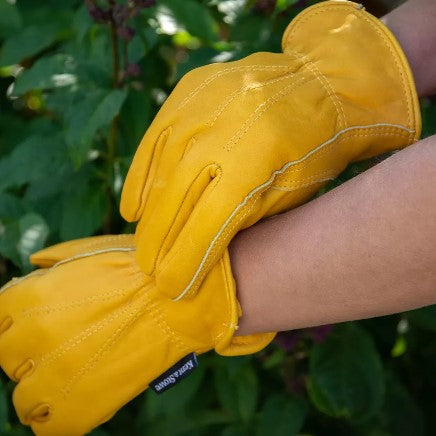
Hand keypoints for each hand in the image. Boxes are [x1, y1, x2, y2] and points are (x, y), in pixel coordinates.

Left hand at [0, 235, 272, 435]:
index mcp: (30, 295)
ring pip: (24, 397)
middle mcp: (32, 336)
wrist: (179, 301)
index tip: (35, 327)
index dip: (17, 323)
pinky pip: (47, 426)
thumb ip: (52, 263)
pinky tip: (77, 399)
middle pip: (7, 358)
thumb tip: (31, 269)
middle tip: (61, 348)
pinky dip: (57, 416)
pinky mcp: (78, 408)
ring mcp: (53, 375)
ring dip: (42, 389)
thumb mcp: (90, 253)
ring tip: (69, 378)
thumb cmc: (140, 272)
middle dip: (30, 353)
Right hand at [120, 0, 419, 300]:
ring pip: (158, 174)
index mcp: (253, 163)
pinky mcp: (188, 92)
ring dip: (148, 218)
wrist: (317, 85)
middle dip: (157, 246)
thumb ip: (242, 219)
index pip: (205, 225)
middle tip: (150, 272)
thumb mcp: (290, 195)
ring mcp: (199, 106)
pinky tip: (135, 208)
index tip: (171, 287)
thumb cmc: (312, 152)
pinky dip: (140, 181)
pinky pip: (152, 144)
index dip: (184, 261)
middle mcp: (219, 132)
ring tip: (145, 246)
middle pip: (173, 202)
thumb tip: (198, 251)